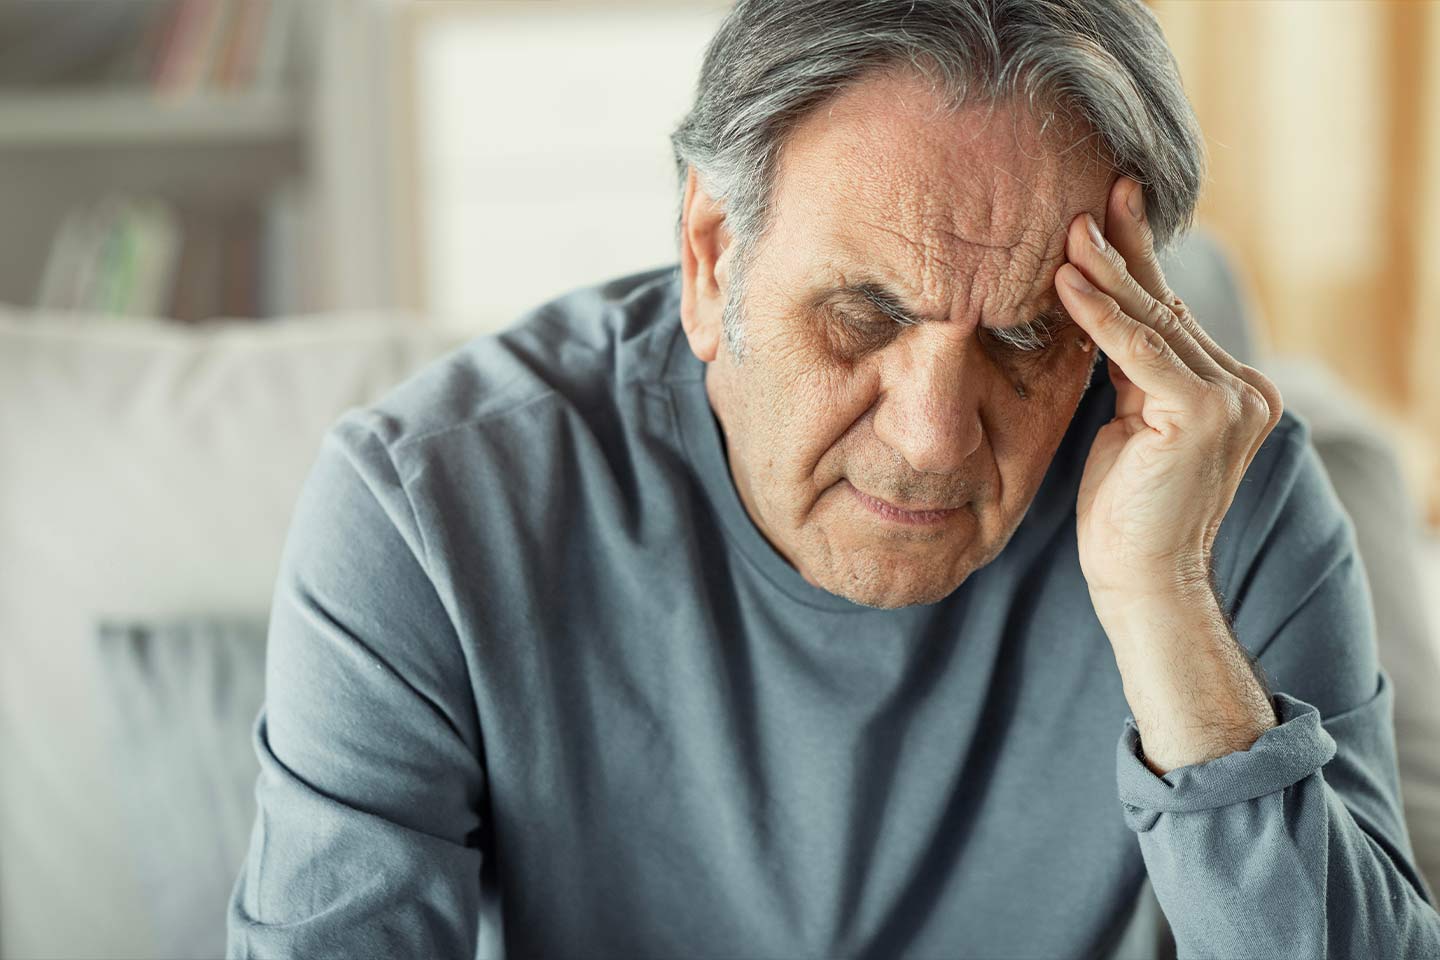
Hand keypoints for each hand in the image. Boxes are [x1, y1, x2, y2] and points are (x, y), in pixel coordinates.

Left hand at [1055, 177, 1284, 605]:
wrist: (1141, 579)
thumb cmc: (1123, 510)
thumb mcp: (1128, 422)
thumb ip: (1131, 370)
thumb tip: (1103, 308)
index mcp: (1231, 387)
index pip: (1169, 314)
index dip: (1135, 262)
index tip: (1107, 208)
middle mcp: (1243, 387)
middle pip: (1165, 307)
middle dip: (1122, 251)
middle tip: (1089, 197)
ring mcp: (1233, 399)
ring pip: (1153, 321)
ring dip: (1104, 272)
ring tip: (1066, 230)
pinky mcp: (1206, 413)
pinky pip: (1140, 351)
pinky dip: (1100, 316)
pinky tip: (1067, 282)